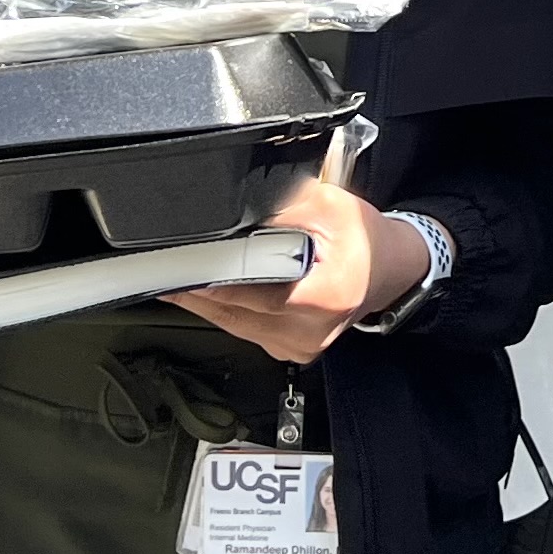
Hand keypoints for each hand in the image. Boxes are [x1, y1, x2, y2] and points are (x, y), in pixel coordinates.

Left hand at [166, 174, 432, 362]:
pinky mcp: (289, 349)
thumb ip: (281, 205)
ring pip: (233, 326)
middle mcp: (309, 332)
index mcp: (322, 298)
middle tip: (161, 268)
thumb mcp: (329, 205)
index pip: (249, 293)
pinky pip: (244, 330)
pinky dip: (223, 310)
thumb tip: (234, 204)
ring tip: (172, 277)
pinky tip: (205, 291)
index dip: (209, 279)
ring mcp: (299, 346)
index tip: (176, 268)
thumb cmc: (364, 240)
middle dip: (195, 288)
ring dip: (202, 302)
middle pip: (233, 312)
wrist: (390, 268)